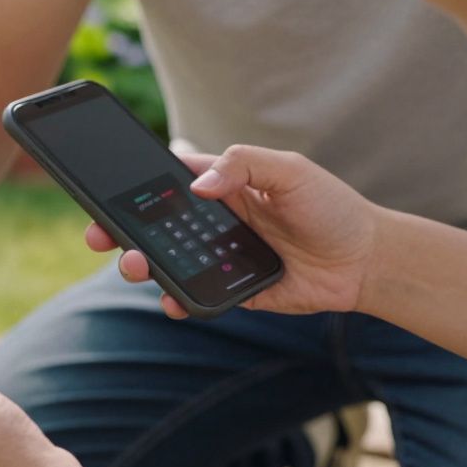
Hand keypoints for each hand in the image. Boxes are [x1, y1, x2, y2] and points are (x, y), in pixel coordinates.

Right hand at [86, 145, 381, 317]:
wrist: (366, 261)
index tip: (104, 193)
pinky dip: (176, 300)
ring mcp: (217, 257)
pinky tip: (172, 301)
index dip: (131, 186)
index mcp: (220, 186)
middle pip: (151, 226)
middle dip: (118, 231)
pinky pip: (193, 296)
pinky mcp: (229, 291)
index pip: (165, 182)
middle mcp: (212, 221)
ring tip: (135, 266)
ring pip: (165, 262)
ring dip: (141, 265)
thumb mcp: (291, 171)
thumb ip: (244, 166)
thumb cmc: (331, 208)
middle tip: (100, 237)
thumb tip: (199, 184)